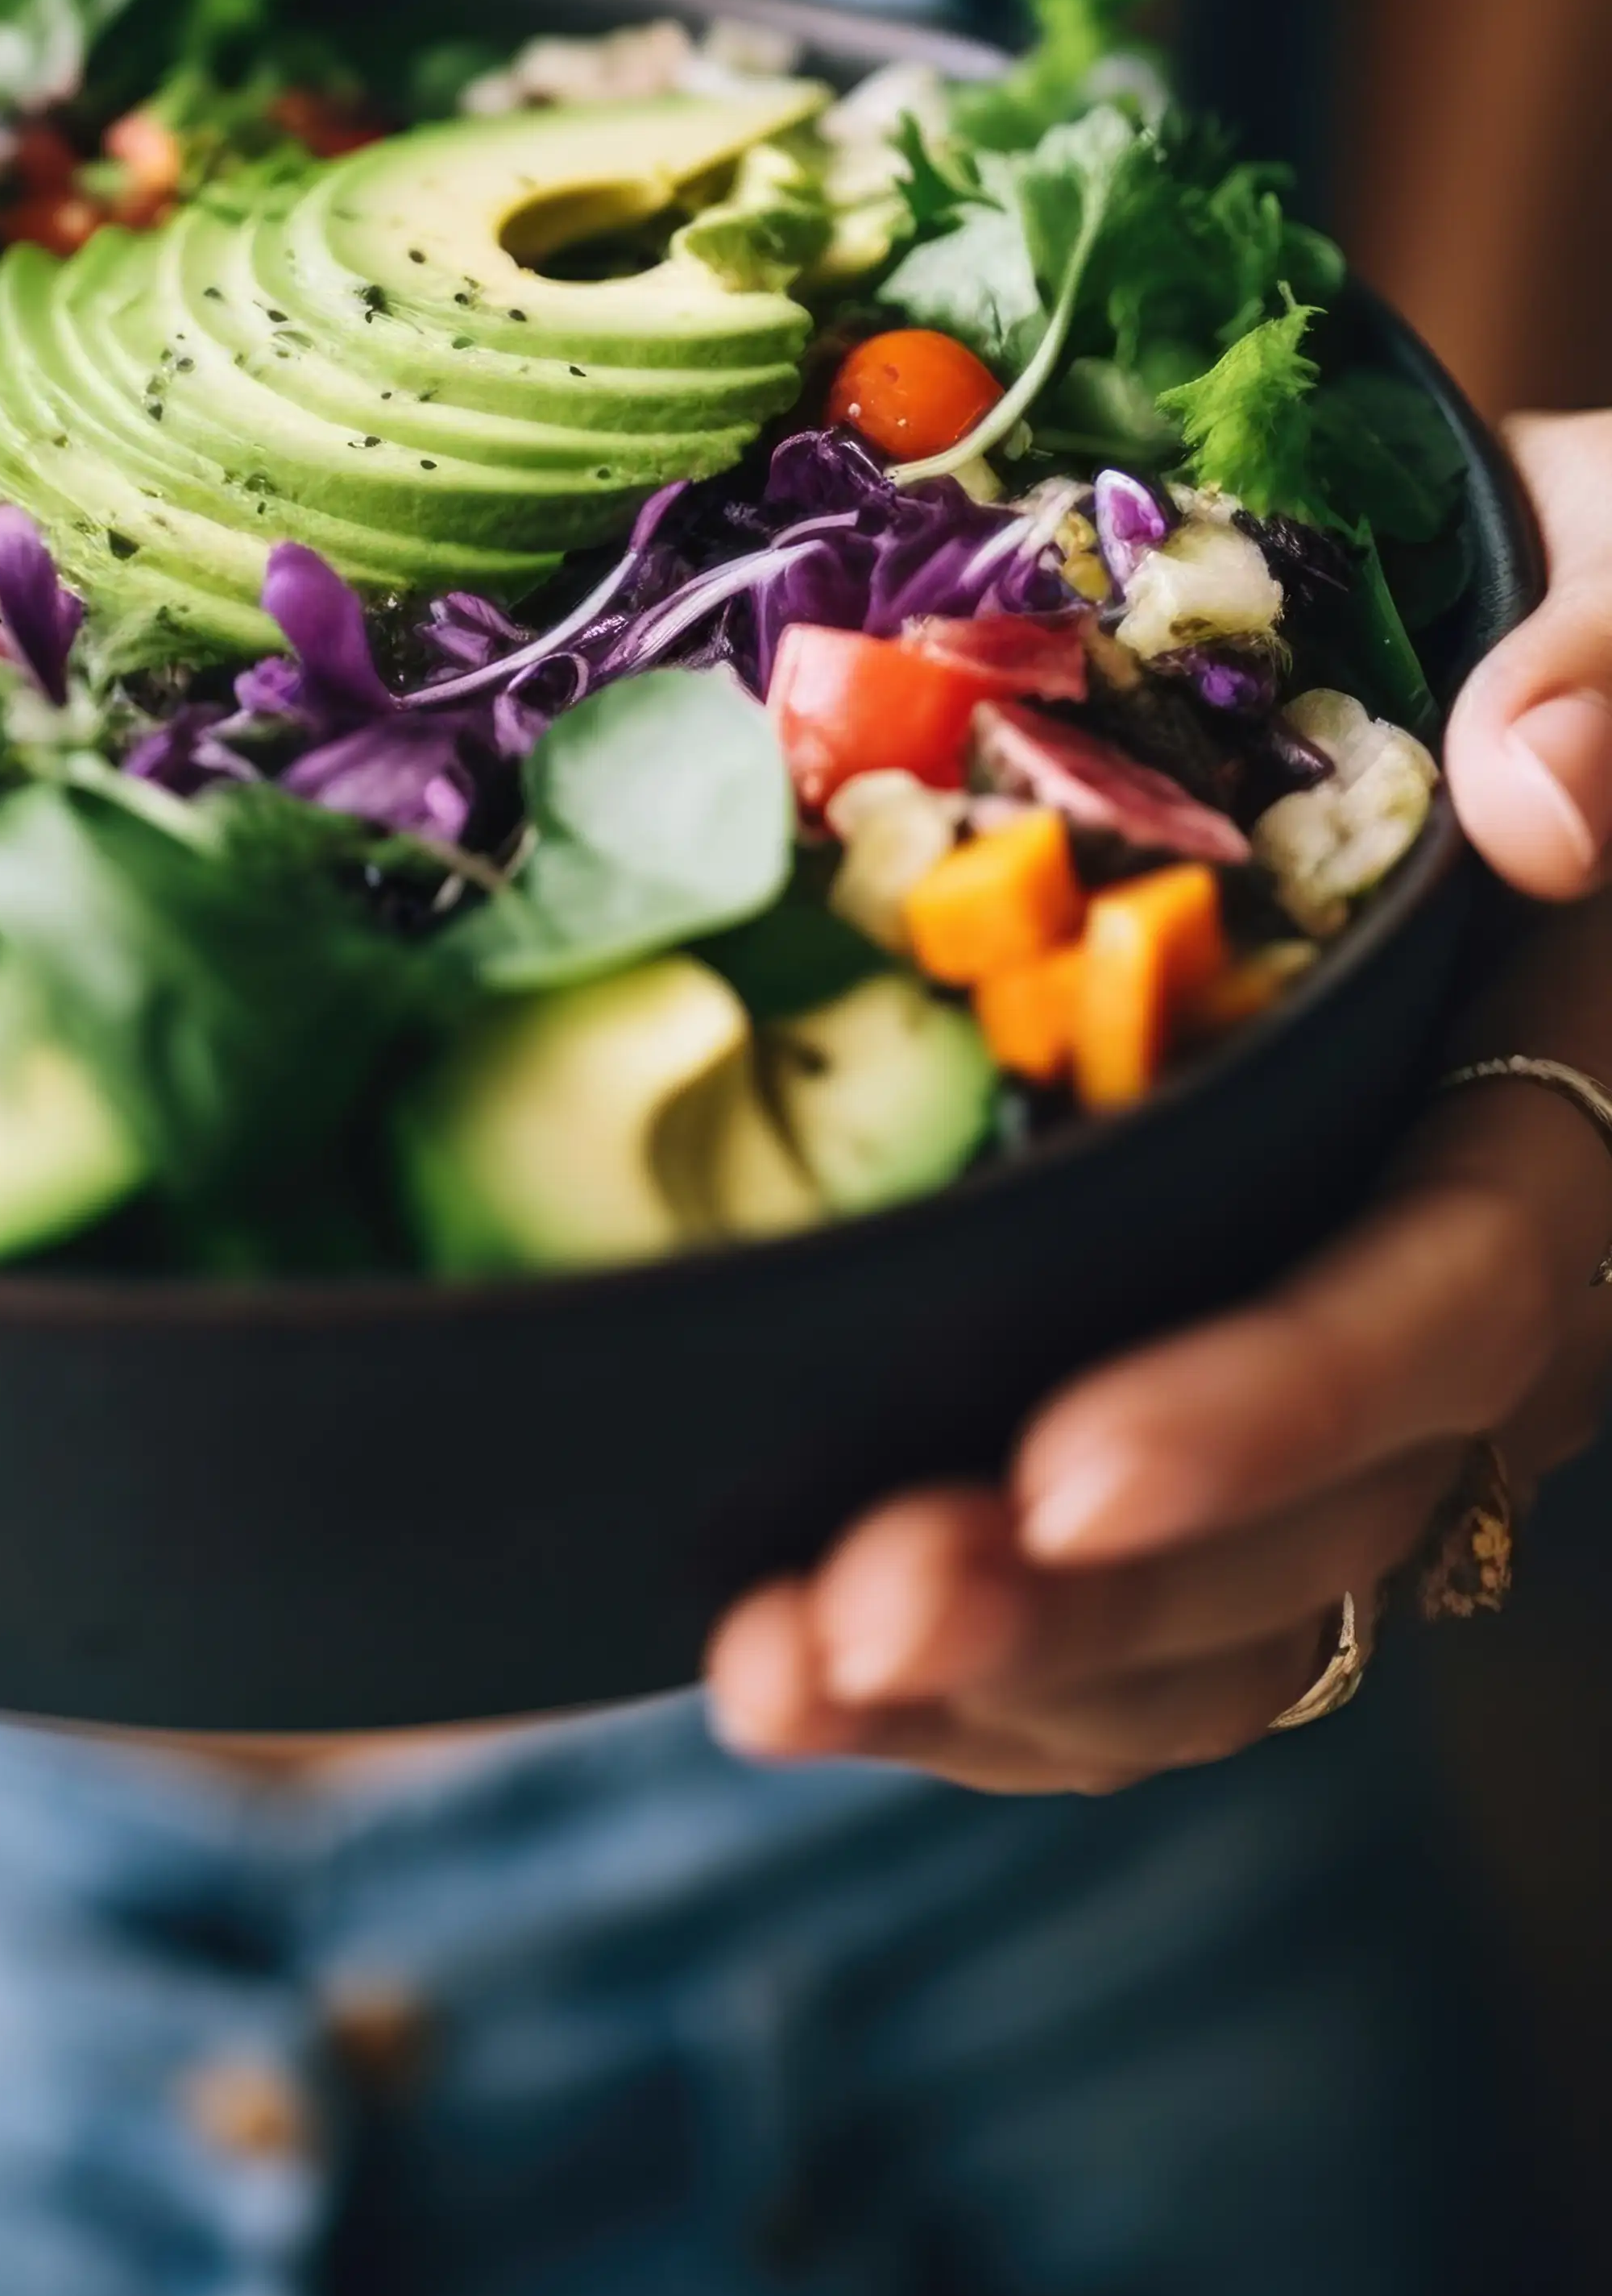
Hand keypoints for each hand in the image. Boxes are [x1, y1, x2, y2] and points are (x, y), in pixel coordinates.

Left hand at [710, 402, 1611, 1794]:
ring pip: (1226, 1625)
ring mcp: (1371, 1384)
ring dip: (995, 1685)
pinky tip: (799, 1661)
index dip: (1264, 1410)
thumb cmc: (1581, 610)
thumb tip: (1532, 796)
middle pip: (1309, 1535)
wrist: (1530, 676)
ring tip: (764, 1680)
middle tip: (817, 1636)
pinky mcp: (1245, 1394)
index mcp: (1577, 1139)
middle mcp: (1491, 1310)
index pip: (1435, 1315)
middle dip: (1068, 1613)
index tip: (1061, 1472)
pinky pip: (1158, 1606)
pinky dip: (992, 1668)